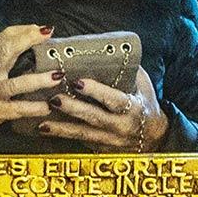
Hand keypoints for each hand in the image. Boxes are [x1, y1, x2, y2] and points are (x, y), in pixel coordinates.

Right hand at [0, 24, 59, 142]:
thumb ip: (3, 58)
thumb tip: (29, 43)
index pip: (4, 37)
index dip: (24, 30)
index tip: (42, 29)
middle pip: (7, 50)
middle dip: (28, 39)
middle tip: (47, 35)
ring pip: (16, 83)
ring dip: (38, 79)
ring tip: (57, 76)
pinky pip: (16, 109)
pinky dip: (32, 108)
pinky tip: (46, 107)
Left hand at [38, 67, 167, 152]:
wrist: (154, 137)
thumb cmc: (145, 104)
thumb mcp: (142, 85)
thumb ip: (127, 70)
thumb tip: (106, 47)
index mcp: (133, 108)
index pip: (113, 100)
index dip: (96, 91)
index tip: (77, 82)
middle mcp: (122, 127)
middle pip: (94, 118)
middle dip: (73, 109)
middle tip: (54, 98)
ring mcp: (111, 141)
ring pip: (83, 134)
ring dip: (61, 128)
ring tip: (43, 122)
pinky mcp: (102, 149)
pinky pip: (80, 142)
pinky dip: (63, 136)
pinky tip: (45, 129)